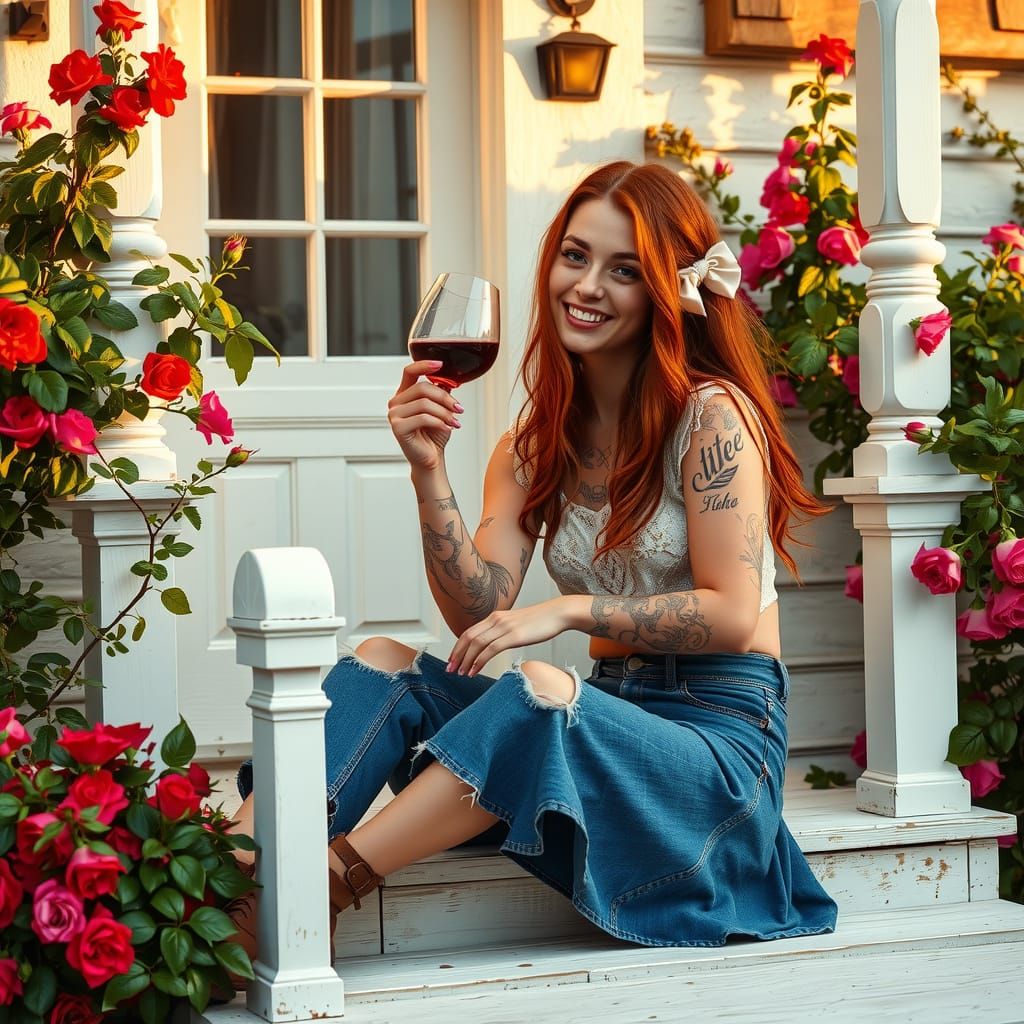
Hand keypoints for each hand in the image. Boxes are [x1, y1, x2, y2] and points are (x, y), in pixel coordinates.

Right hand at [387, 361, 463, 471]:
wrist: (431, 458)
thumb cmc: (434, 435)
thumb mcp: (440, 410)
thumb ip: (440, 393)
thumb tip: (448, 380)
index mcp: (404, 395)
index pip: (409, 372)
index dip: (424, 365)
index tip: (440, 364)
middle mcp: (396, 402)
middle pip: (422, 388)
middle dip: (445, 398)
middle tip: (458, 408)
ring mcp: (394, 415)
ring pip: (424, 404)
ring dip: (445, 413)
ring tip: (455, 421)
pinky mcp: (398, 427)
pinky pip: (423, 418)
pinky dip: (439, 422)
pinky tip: (448, 427)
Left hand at [446, 599, 571, 675]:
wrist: (557, 613)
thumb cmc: (540, 621)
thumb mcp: (516, 624)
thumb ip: (503, 631)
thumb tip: (494, 644)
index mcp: (495, 617)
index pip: (469, 632)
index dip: (458, 647)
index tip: (452, 660)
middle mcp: (496, 620)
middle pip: (468, 637)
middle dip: (456, 654)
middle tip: (450, 669)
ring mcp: (504, 627)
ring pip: (476, 644)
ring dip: (465, 660)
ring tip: (460, 673)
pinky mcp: (513, 636)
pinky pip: (490, 649)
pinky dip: (479, 661)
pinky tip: (474, 671)